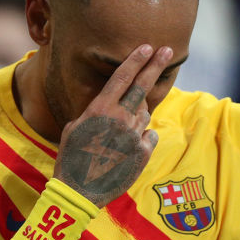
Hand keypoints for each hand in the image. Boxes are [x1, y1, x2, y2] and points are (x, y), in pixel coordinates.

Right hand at [53, 44, 171, 206]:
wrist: (79, 191)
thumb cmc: (71, 157)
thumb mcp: (75, 127)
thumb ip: (97, 112)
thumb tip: (116, 105)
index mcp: (100, 109)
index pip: (122, 78)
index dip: (136, 60)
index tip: (147, 47)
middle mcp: (120, 119)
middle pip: (143, 87)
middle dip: (155, 65)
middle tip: (167, 50)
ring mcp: (134, 136)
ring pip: (144, 114)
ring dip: (137, 115)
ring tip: (120, 131)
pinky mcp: (143, 153)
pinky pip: (149, 136)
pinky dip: (141, 138)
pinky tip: (126, 149)